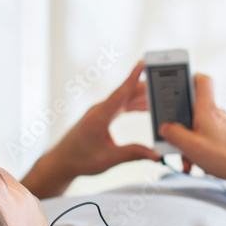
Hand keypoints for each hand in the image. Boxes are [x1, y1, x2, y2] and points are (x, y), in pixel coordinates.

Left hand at [22, 62, 159, 197]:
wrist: (61, 162)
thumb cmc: (80, 160)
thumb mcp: (108, 159)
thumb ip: (133, 154)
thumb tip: (156, 154)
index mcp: (99, 117)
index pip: (120, 93)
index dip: (132, 78)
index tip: (142, 63)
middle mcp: (99, 110)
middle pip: (127, 94)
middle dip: (146, 87)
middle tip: (164, 81)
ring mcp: (100, 112)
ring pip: (125, 99)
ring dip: (142, 97)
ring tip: (161, 94)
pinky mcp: (101, 117)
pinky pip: (121, 106)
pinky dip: (134, 105)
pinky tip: (146, 107)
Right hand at [158, 74, 225, 182]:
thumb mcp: (191, 147)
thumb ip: (174, 134)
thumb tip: (165, 128)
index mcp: (207, 110)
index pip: (202, 80)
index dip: (188, 76)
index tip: (175, 81)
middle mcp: (216, 114)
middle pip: (192, 111)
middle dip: (180, 128)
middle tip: (174, 142)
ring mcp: (221, 125)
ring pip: (197, 128)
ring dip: (189, 144)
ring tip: (189, 161)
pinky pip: (206, 138)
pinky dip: (199, 150)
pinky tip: (199, 164)